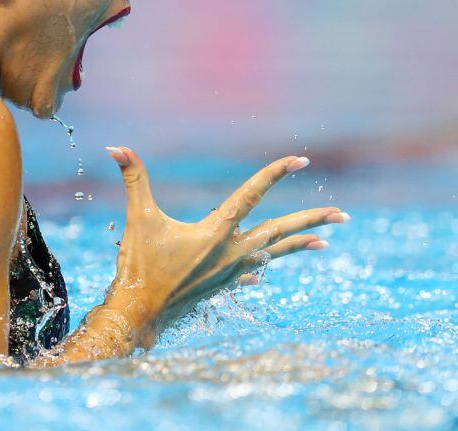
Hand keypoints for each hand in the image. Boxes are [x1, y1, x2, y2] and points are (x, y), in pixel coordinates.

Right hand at [100, 146, 349, 345]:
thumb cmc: (139, 266)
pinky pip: (252, 272)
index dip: (275, 174)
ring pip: (274, 254)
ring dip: (299, 245)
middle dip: (312, 220)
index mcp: (215, 232)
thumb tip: (116, 147)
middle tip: (343, 214)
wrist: (140, 313)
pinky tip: (268, 271)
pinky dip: (264, 266)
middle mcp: (231, 252)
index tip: (300, 161)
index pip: (251, 195)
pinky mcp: (223, 286)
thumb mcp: (138, 218)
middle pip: (281, 231)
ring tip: (325, 241)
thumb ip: (134, 179)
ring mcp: (231, 273)